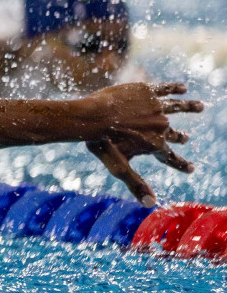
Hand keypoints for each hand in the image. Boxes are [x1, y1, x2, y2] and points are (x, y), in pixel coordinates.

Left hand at [80, 82, 203, 205]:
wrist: (92, 117)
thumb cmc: (102, 144)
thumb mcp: (119, 167)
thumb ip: (136, 184)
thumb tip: (151, 204)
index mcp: (155, 145)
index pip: (171, 157)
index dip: (181, 164)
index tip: (191, 169)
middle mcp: (160, 126)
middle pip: (174, 133)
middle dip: (181, 137)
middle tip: (186, 137)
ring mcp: (155, 107)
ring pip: (178, 107)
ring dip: (190, 107)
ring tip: (200, 107)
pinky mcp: (147, 91)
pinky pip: (165, 89)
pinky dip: (175, 88)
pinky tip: (183, 87)